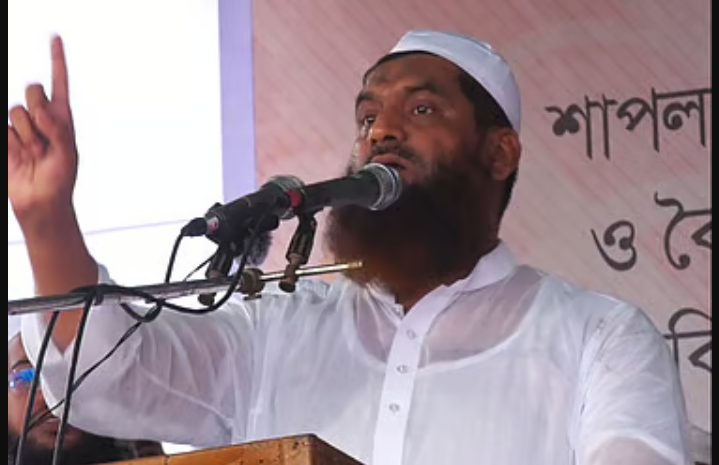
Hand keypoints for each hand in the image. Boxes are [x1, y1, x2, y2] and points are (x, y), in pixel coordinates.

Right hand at [8, 35, 78, 222]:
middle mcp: (42, 118)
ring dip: (26, 134)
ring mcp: (21, 127)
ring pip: (15, 111)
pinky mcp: (5, 138)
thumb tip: (41, 108)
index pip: (60, 83)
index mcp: (63, 118)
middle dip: (38, 111)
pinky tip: (22, 156)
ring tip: (35, 154)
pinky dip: (13, 142)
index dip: (56, 60)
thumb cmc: (61, 180)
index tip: (55, 37)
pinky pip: (4, 128)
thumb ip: (58, 128)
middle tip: (44, 139)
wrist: (40, 203)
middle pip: (32, 90)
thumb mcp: (68, 154)